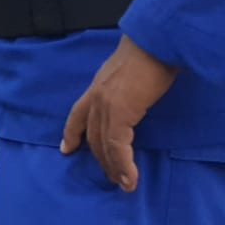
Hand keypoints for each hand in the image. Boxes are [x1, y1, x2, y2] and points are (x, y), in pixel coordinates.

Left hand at [61, 35, 176, 190]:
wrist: (157, 40)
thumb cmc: (152, 51)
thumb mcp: (130, 71)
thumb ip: (126, 85)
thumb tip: (136, 92)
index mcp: (98, 86)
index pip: (78, 114)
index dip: (72, 133)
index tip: (67, 149)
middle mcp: (96, 97)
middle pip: (92, 136)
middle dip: (101, 160)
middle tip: (112, 178)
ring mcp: (105, 105)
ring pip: (104, 146)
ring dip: (114, 168)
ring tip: (123, 185)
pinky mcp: (119, 112)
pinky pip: (118, 146)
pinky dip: (123, 165)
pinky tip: (130, 178)